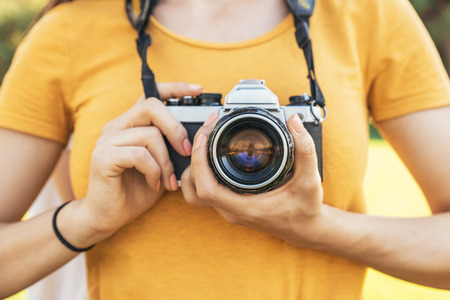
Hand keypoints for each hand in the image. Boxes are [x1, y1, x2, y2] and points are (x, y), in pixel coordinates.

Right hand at [81, 82, 202, 236]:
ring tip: (167, 180)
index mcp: (130, 124)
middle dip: (176, 128)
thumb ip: (172, 147)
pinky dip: (153, 170)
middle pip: (151, 107)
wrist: (110, 216)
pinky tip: (153, 183)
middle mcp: (116, 126)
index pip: (150, 95)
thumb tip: (199, 136)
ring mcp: (106, 141)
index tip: (197, 89)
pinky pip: (139, 154)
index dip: (175, 88)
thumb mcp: (162, 164)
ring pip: (149, 134)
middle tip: (186, 151)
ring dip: (166, 161)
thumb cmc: (137, 190)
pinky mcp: (102, 157)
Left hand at [181, 113, 325, 247]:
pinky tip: (211, 158)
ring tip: (204, 144)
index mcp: (245, 207)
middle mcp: (232, 210)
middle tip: (207, 132)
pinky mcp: (230, 206)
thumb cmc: (306, 210)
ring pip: (195, 192)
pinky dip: (201, 174)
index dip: (199, 161)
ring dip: (194, 167)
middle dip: (195, 156)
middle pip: (194, 187)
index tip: (205, 136)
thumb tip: (294, 122)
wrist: (306, 230)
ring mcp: (229, 209)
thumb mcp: (310, 180)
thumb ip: (304, 150)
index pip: (206, 188)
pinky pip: (205, 191)